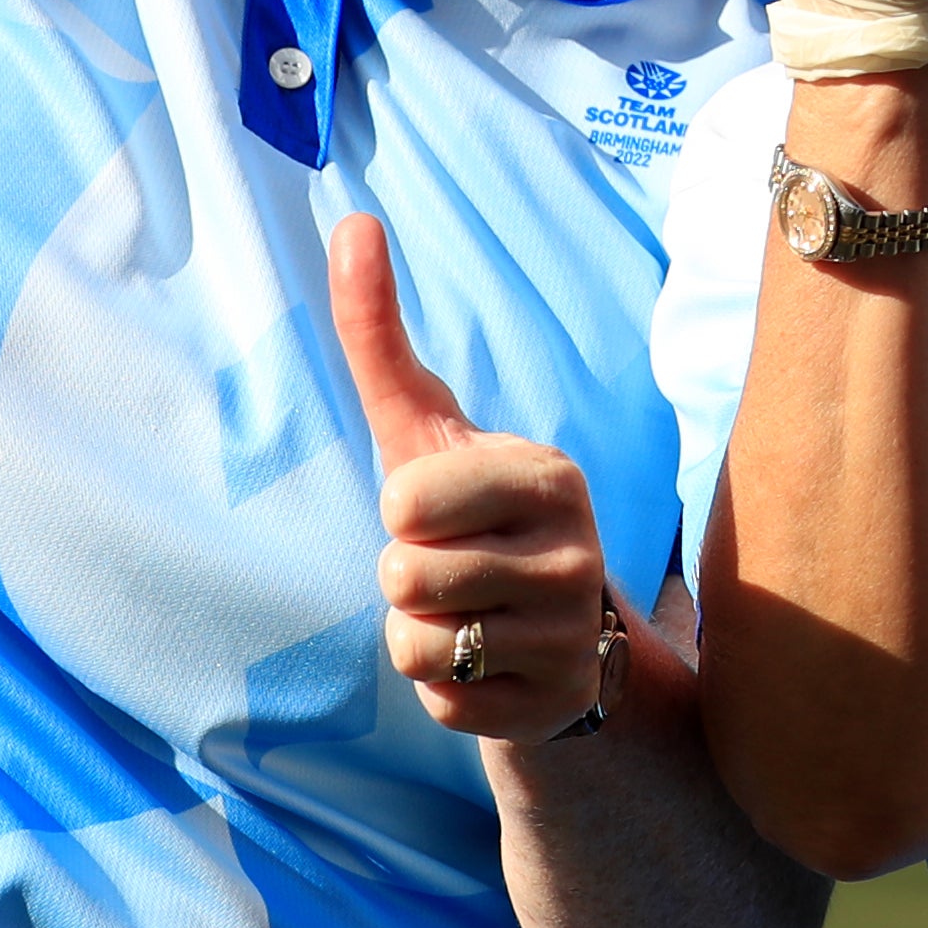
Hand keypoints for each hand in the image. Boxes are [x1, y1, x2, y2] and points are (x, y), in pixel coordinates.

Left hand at [330, 214, 623, 742]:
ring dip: (417, 634)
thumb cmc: (468, 509)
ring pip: (418, 646)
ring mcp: (570, 634)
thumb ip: (380, 333)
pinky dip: (443, 692)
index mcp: (548, 474)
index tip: (440, 505)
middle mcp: (576, 551)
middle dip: (403, 576)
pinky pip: (442, 707)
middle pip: (404, 575)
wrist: (551, 628)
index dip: (401, 509)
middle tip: (452, 565)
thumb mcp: (425, 426)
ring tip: (466, 612)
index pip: (407, 500)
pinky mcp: (553, 706)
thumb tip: (351, 221)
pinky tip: (486, 666)